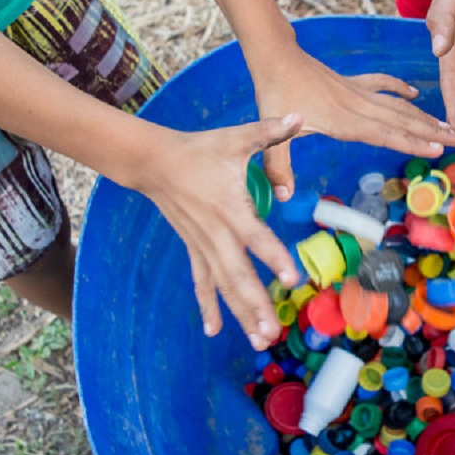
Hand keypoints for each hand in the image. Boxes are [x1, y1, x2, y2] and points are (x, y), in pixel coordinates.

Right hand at [137, 115, 303, 349]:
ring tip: (260, 340)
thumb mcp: (236, 137)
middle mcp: (217, 234)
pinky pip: (202, 283)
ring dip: (241, 315)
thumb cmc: (200, 149)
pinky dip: (208, 306)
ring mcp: (203, 246)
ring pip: (223, 288)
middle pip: (238, 277)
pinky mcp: (194, 249)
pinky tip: (214, 331)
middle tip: (273, 333)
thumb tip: (300, 114)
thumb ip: (270, 131)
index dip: (274, 259)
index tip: (291, 280)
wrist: (154, 161)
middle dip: (256, 306)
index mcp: (231, 209)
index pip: (257, 238)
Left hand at [251, 47, 454, 196]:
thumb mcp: (273, 133)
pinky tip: (414, 96)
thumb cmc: (274, 93)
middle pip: (401, 119)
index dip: (412, 142)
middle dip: (432, 130)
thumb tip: (283, 197)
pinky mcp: (351, 83)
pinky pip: (382, 84)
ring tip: (449, 124)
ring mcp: (356, 92)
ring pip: (397, 104)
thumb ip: (278, 167)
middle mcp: (357, 106)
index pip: (384, 133)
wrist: (274, 56)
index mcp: (343, 120)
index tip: (438, 147)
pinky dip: (399, 89)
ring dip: (424, 115)